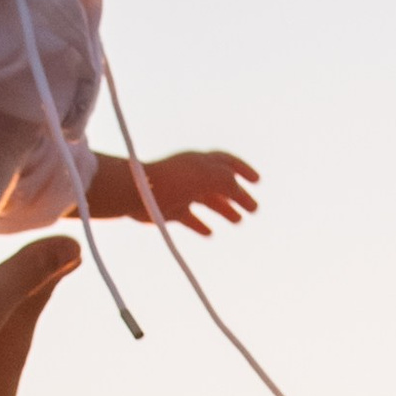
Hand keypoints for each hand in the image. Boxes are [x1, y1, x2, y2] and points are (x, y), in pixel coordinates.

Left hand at [135, 148, 261, 237]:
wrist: (138, 193)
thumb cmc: (173, 181)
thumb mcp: (207, 176)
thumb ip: (228, 181)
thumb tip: (239, 189)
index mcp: (201, 162)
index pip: (227, 163)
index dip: (244, 170)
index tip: (257, 181)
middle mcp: (192, 176)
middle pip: (220, 185)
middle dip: (238, 196)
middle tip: (253, 209)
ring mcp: (181, 193)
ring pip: (208, 201)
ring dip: (224, 210)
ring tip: (238, 222)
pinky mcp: (170, 210)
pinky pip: (190, 219)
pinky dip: (201, 226)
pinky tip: (209, 233)